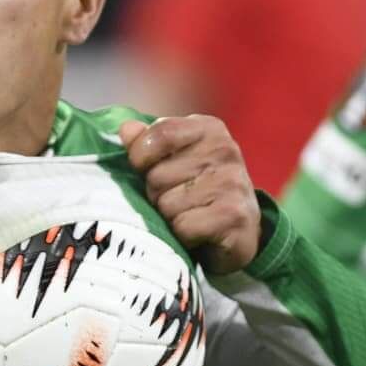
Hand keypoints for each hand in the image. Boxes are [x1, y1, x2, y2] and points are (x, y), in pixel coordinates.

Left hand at [119, 115, 260, 274]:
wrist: (239, 232)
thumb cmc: (198, 192)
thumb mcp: (173, 160)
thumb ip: (147, 143)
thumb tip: (125, 130)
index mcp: (208, 129)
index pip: (160, 134)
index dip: (141, 157)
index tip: (145, 169)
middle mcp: (225, 150)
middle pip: (157, 175)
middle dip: (156, 194)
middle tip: (176, 200)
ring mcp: (232, 182)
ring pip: (167, 204)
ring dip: (169, 217)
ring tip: (188, 215)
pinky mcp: (234, 216)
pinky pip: (183, 227)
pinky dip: (183, 235)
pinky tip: (198, 232)